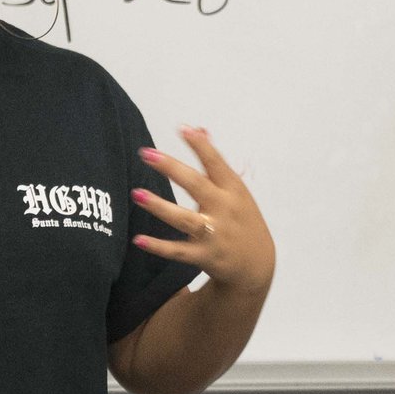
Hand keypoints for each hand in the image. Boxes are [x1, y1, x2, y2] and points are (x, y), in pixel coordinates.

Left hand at [132, 127, 274, 294]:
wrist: (257, 264)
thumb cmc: (242, 221)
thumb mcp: (236, 190)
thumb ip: (214, 162)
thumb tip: (200, 129)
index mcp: (233, 190)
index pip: (216, 163)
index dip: (201, 146)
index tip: (183, 129)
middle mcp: (225, 209)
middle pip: (197, 186)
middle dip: (171, 168)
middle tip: (147, 154)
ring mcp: (215, 234)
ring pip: (184, 218)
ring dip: (160, 206)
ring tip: (137, 194)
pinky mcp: (205, 256)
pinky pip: (178, 251)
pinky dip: (159, 246)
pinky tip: (139, 239)